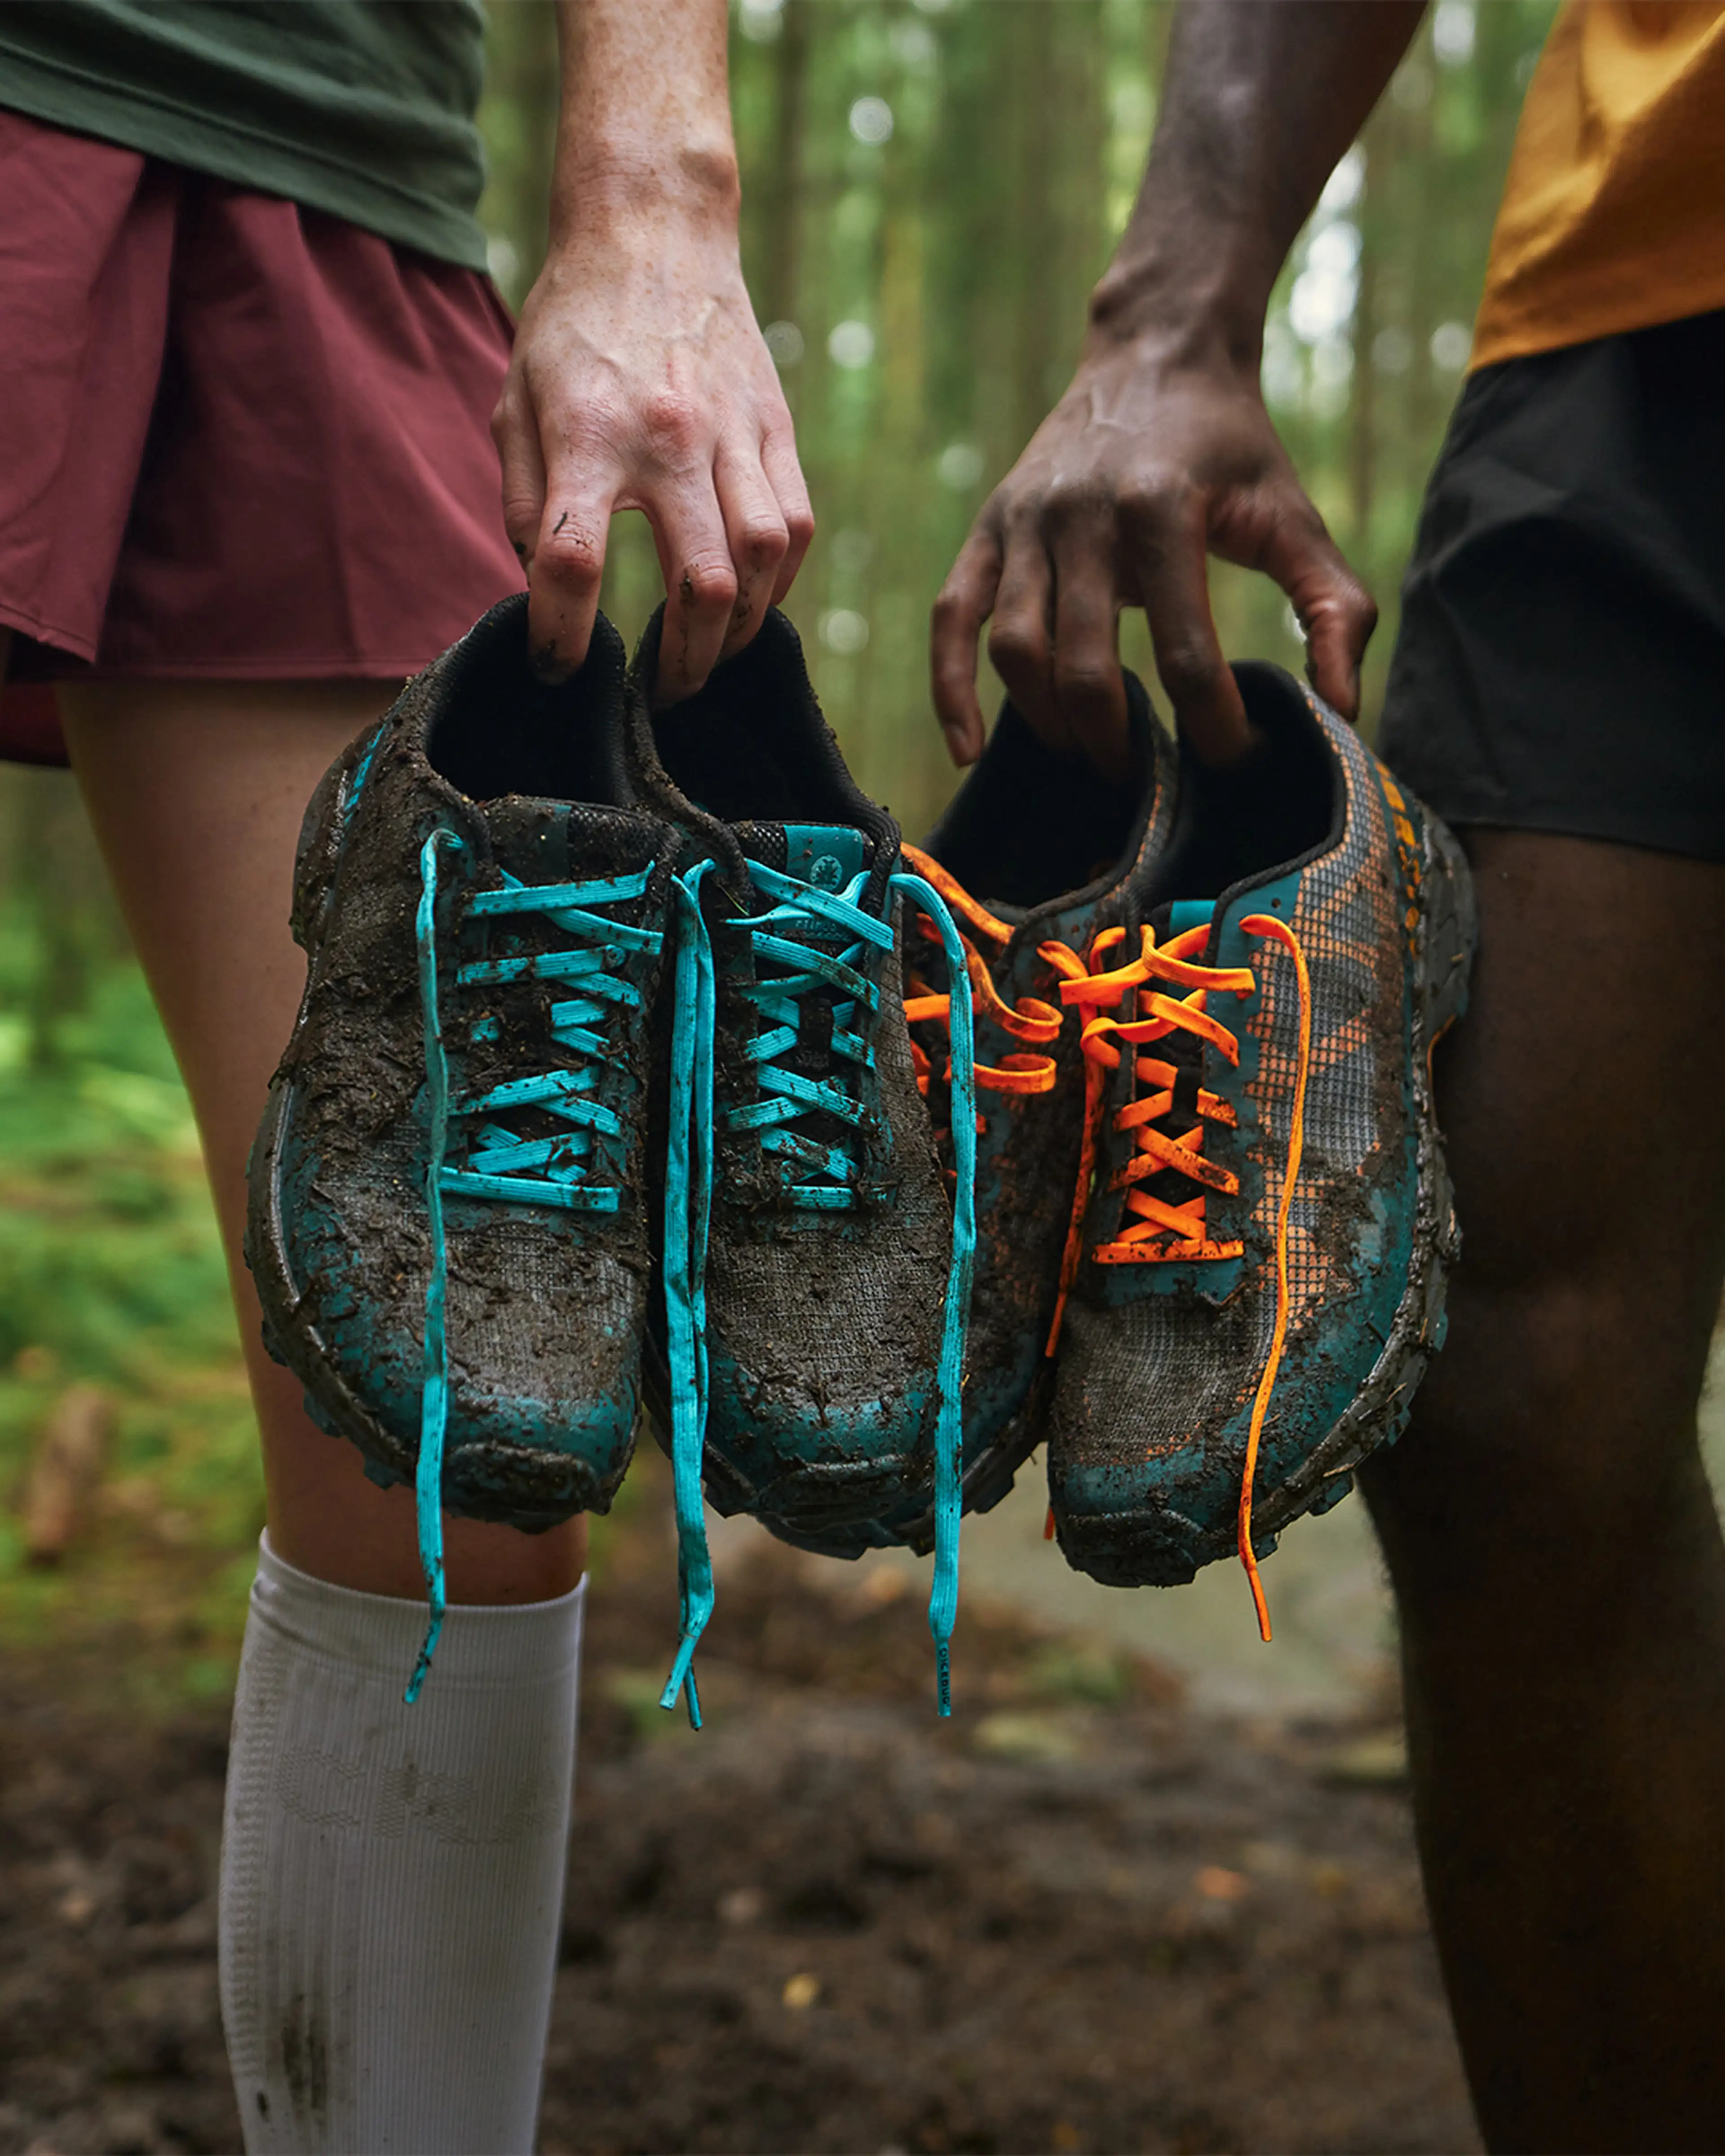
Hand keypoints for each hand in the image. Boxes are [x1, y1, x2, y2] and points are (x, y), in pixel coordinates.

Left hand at [493, 216, 812, 701]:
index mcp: (588, 435)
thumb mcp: (515, 404)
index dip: (562, 636)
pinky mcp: (776, 427)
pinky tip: (751, 601)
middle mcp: (670, 437)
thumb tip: (543, 587)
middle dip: (683, 661)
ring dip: (739, 631)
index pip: (573, 563)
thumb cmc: (572, 328)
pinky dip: (779, 582)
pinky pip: (796, 526)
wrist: (652, 232)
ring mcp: (734, 432)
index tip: (558, 668)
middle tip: (662, 692)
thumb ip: (524, 499)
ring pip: (763, 562)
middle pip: (702, 584)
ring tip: (710, 655)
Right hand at [931, 322, 1375, 776]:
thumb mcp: (1295, 515)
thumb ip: (1333, 607)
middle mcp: (1080, 515)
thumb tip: (1341, 707)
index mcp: (1161, 511)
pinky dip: (952, 690)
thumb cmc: (1230, 448)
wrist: (1154, 351)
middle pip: (1087, 669)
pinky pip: (953, 620)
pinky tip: (971, 748)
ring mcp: (1023, 522)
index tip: (1234, 755)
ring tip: (1091, 754)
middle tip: (1149, 776)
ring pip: (1017, 652)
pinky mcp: (987, 528)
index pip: (1185, 655)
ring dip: (1051, 723)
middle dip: (1119, 741)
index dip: (1212, 724)